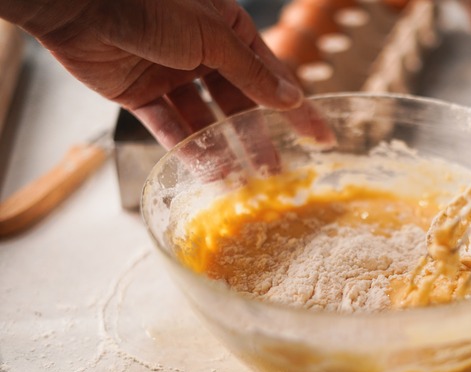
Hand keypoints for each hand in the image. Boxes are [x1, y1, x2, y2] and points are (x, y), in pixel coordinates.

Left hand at [6, 0, 314, 148]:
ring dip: (221, 149)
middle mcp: (202, 52)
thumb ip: (251, 73)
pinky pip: (169, 126)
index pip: (270, 75)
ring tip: (241, 182)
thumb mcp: (211, 38)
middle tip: (275, 174)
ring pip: (203, 120)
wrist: (77, 3)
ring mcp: (170, 74)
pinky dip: (185, 148)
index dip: (296, 108)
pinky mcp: (139, 93)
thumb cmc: (149, 5)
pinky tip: (205, 171)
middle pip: (237, 104)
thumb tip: (290, 98)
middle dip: (256, 138)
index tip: (321, 137)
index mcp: (227, 30)